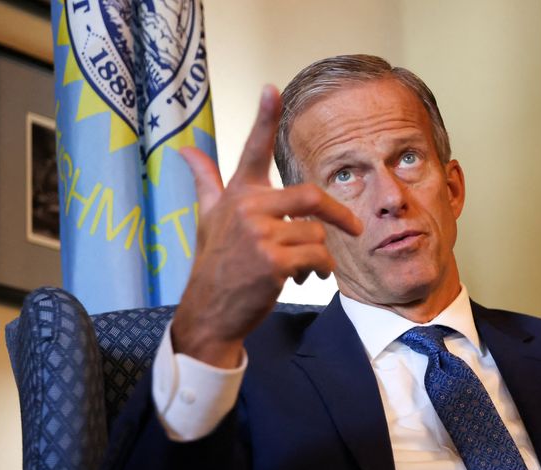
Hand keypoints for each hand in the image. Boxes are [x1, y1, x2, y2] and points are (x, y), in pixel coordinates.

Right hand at [171, 85, 362, 366]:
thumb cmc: (215, 262)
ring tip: (302, 268)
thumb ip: (206, 181)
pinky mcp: (272, 260)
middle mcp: (246, 207)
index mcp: (237, 194)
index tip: (272, 88)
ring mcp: (258, 233)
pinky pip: (318, 257)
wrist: (211, 310)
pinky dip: (320, 271)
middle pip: (311, 196)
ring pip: (317, 233)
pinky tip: (303, 279)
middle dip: (338, 215)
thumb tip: (186, 149)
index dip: (264, 117)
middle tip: (354, 228)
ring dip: (320, 255)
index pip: (253, 150)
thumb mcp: (209, 218)